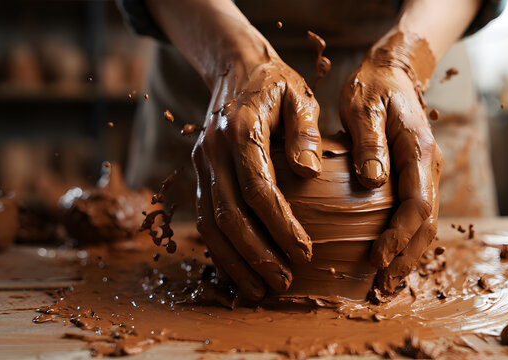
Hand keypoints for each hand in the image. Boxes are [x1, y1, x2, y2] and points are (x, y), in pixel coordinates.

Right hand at [193, 54, 321, 300]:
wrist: (234, 68)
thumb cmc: (275, 84)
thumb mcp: (299, 94)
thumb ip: (305, 130)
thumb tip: (309, 173)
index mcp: (240, 129)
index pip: (257, 188)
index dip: (280, 225)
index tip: (305, 253)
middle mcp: (212, 150)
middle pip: (229, 215)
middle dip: (257, 255)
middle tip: (283, 283)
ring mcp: (200, 163)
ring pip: (210, 224)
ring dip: (234, 261)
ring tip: (259, 290)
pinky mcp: (198, 174)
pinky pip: (205, 218)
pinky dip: (220, 249)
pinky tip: (239, 270)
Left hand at [339, 31, 442, 293]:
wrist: (392, 72)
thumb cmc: (373, 87)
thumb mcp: (364, 107)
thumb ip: (369, 142)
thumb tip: (373, 182)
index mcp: (419, 152)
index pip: (416, 205)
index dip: (398, 236)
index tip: (375, 259)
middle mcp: (429, 167)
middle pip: (427, 225)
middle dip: (406, 259)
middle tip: (382, 288)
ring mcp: (425, 174)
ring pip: (425, 225)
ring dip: (408, 256)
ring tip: (386, 284)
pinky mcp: (415, 177)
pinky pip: (417, 216)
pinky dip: (406, 241)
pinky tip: (390, 258)